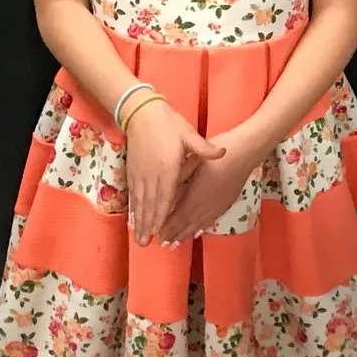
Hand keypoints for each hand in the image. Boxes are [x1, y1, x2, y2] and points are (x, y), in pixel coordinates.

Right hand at [122, 100, 220, 246]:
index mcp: (168, 168)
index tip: (159, 231)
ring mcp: (140, 173)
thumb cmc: (168, 123)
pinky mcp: (133, 170)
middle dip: (147, 225)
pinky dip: (133, 208)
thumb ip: (204, 148)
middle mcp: (151, 175)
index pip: (165, 196)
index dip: (161, 215)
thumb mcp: (188, 133)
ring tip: (138, 237)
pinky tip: (133, 218)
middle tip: (145, 244)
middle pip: (149, 205)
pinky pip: (133, 194)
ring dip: (139, 221)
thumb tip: (223, 152)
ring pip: (139, 202)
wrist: (141, 112)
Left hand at [157, 124, 261, 243]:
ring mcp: (216, 208)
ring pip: (198, 225)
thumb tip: (164, 191)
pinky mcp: (225, 205)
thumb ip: (177, 179)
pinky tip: (197, 232)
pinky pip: (210, 221)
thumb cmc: (215, 156)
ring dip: (186, 235)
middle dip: (174, 236)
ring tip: (176, 244)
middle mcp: (205, 208)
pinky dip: (200, 228)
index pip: (177, 219)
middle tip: (164, 246)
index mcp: (194, 198)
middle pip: (187, 226)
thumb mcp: (190, 163)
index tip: (158, 238)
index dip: (167, 229)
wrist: (244, 154)